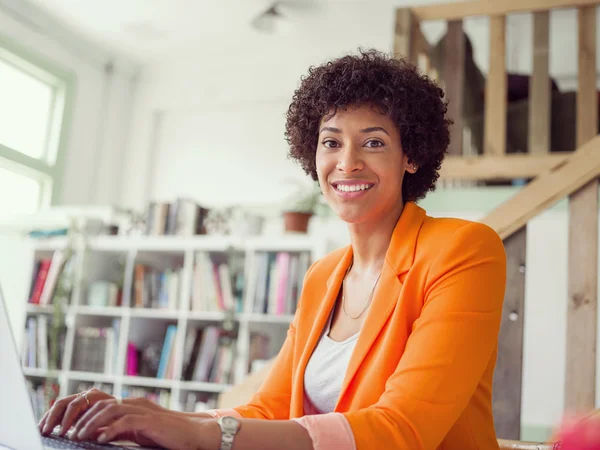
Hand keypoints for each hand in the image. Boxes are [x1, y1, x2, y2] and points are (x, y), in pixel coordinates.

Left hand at [38, 388, 163, 436]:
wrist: (192, 433)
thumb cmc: (165, 435)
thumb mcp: (136, 432)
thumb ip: (118, 429)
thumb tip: (95, 434)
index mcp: (128, 405)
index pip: (97, 401)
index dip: (78, 411)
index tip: (63, 425)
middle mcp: (133, 403)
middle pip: (99, 402)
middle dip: (78, 417)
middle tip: (64, 432)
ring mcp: (142, 410)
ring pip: (110, 409)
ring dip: (91, 423)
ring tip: (78, 436)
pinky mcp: (151, 420)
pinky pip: (127, 421)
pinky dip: (112, 429)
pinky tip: (100, 439)